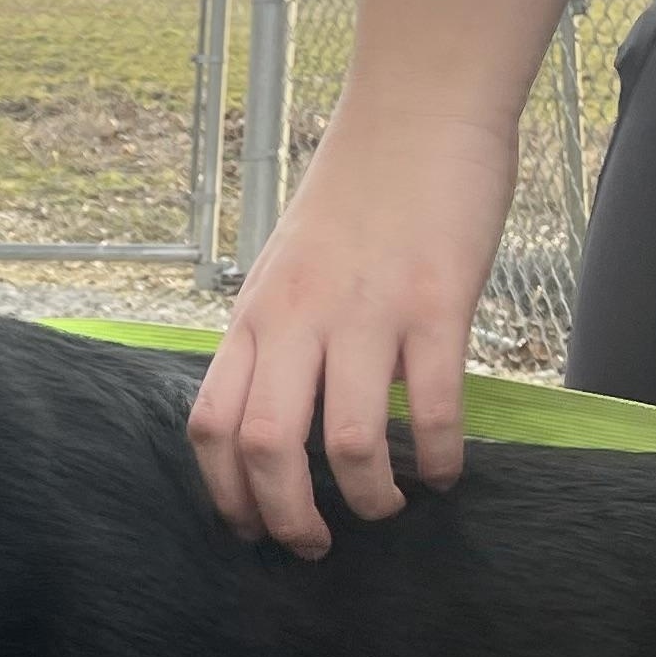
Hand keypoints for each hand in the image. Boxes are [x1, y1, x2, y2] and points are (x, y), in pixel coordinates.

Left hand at [187, 103, 519, 555]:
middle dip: (287, 517)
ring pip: (347, 442)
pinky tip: (444, 474)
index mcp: (254, 317)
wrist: (419, 109)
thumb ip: (273, 339)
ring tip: (385, 509)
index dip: (225, 494)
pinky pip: (432, 408)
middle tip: (313, 546)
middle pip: (266, 448)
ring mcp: (367, 312)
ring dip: (367, 498)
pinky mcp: (437, 303)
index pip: (211, 426)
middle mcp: (298, 320)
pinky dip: (437, 458)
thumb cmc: (355, 194)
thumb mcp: (283, 269)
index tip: (250, 529)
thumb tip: (268, 421)